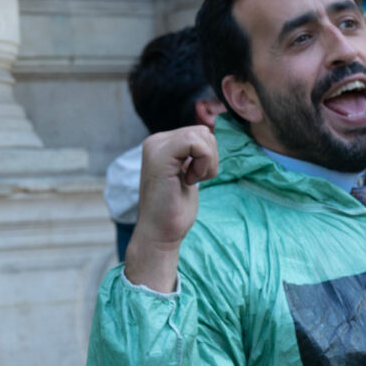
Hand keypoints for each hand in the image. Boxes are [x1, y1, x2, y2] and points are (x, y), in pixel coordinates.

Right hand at [123, 125, 217, 292]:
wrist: (159, 233)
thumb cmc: (174, 210)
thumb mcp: (187, 173)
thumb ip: (193, 154)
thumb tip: (210, 136)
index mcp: (160, 145)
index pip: (198, 133)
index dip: (207, 156)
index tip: (193, 178)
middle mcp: (155, 141)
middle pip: (203, 131)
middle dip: (209, 158)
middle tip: (193, 180)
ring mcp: (156, 147)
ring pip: (202, 135)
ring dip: (207, 162)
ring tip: (190, 181)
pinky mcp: (161, 155)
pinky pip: (196, 143)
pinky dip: (203, 163)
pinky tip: (189, 181)